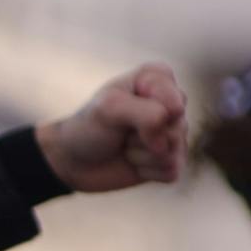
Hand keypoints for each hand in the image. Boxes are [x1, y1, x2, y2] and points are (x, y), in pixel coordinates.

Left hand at [37, 63, 188, 192]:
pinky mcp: (169, 162)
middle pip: (177, 126)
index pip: (174, 100)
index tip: (120, 108)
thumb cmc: (89, 128)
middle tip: (121, 131)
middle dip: (142, 135)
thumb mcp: (110, 108)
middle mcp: (171, 103)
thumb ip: (147, 112)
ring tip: (124, 146)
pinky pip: (171, 170)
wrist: (73, 162)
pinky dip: (146, 171)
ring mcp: (173, 134)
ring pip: (174, 150)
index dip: (146, 112)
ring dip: (141, 154)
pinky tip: (132, 163)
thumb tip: (170, 137)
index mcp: (158, 78)